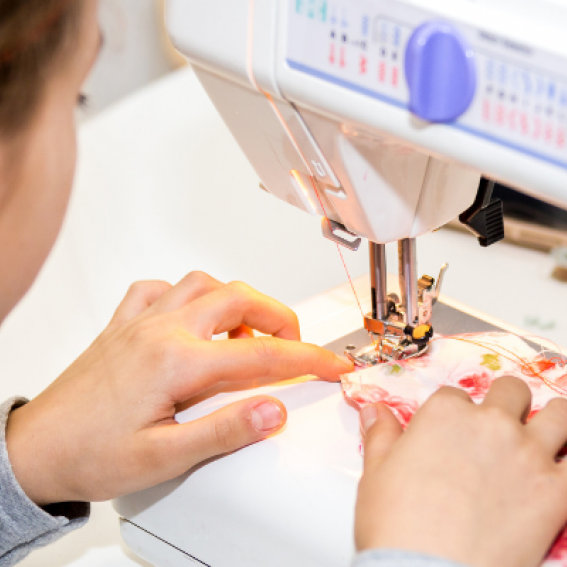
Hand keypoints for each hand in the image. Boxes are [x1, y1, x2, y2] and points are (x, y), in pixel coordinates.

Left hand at [5, 271, 351, 504]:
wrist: (35, 451)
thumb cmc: (90, 454)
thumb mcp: (163, 459)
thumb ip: (224, 431)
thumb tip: (272, 410)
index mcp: (177, 362)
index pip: (263, 354)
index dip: (308, 358)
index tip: (333, 364)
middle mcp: (161, 331)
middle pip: (240, 300)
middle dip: (280, 317)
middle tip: (295, 344)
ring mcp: (141, 322)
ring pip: (202, 283)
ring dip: (236, 300)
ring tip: (249, 329)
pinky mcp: (124, 324)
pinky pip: (159, 289)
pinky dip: (185, 294)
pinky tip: (192, 316)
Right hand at [355, 377, 566, 566]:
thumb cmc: (395, 524)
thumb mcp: (377, 472)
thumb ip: (380, 434)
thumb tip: (373, 410)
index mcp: (445, 414)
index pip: (455, 396)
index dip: (455, 412)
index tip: (452, 432)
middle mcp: (490, 424)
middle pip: (511, 391)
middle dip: (506, 402)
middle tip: (501, 425)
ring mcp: (527, 454)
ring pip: (560, 413)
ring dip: (555, 419)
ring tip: (549, 433)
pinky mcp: (556, 492)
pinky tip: (564, 469)